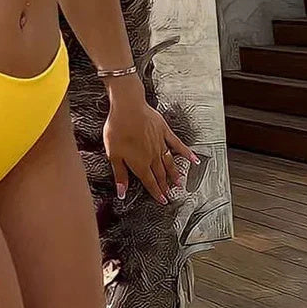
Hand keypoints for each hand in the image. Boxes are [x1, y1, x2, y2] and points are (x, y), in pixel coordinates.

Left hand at [102, 83, 199, 204]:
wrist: (128, 107)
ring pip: (169, 162)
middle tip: (170, 194)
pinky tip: (193, 159)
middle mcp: (152, 156)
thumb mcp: (113, 154)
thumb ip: (120, 175)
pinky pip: (178, 144)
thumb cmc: (118, 129)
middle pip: (160, 174)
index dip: (156, 192)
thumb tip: (122, 193)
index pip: (150, 182)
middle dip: (165, 185)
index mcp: (140, 163)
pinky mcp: (164, 131)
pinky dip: (186, 153)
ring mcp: (160, 143)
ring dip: (175, 173)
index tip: (162, 200)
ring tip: (179, 182)